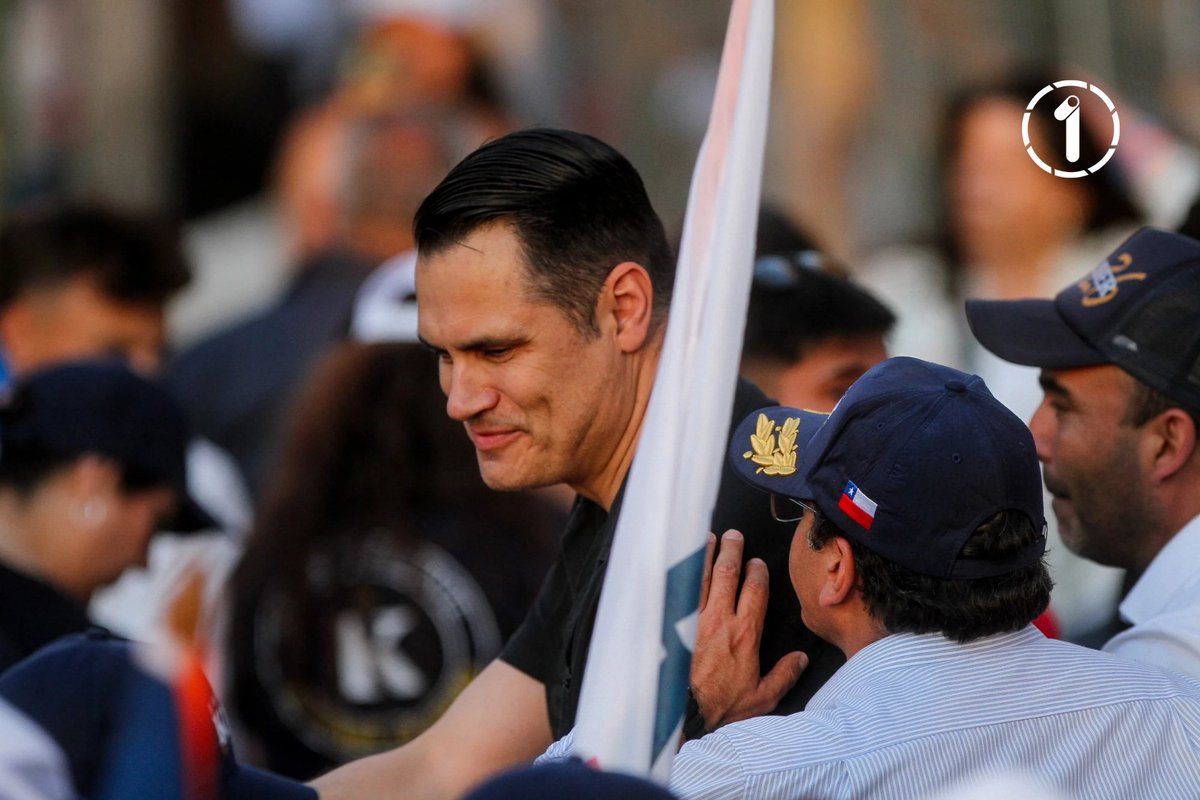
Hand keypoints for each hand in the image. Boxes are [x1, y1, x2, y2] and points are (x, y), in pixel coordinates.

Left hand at [690, 530, 807, 731]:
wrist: (683, 714)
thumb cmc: (720, 708)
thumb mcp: (762, 698)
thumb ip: (784, 675)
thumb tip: (801, 660)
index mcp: (745, 633)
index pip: (755, 590)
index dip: (757, 572)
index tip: (757, 563)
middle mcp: (720, 619)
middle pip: (728, 573)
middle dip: (733, 551)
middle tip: (734, 536)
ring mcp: (694, 618)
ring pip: (702, 576)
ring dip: (706, 554)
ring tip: (709, 539)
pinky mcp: (673, 623)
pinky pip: (680, 590)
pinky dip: (683, 573)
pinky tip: (681, 563)